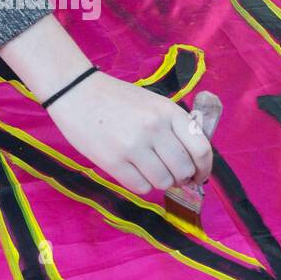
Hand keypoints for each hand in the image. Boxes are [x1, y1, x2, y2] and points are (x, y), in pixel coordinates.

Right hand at [45, 70, 211, 195]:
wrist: (76, 92)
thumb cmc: (117, 99)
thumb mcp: (153, 103)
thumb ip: (174, 126)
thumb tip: (193, 162)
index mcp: (168, 111)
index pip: (201, 149)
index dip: (205, 169)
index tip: (199, 176)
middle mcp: (154, 128)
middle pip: (183, 169)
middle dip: (182, 178)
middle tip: (173, 176)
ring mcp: (133, 146)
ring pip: (163, 181)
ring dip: (161, 182)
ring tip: (150, 171)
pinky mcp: (113, 161)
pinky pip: (141, 187)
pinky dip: (142, 185)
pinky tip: (134, 172)